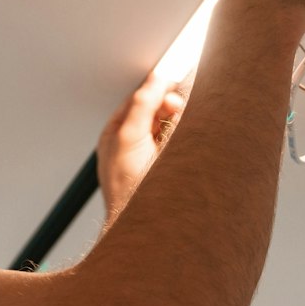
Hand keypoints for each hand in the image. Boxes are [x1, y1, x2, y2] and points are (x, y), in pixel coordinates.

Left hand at [97, 67, 187, 215]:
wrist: (144, 225)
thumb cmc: (126, 188)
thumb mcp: (129, 137)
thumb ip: (142, 104)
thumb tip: (155, 80)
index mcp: (116, 133)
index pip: (138, 100)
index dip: (154, 90)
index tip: (171, 80)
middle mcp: (133, 143)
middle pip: (157, 112)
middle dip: (169, 107)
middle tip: (176, 108)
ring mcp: (153, 156)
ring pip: (172, 126)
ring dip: (180, 122)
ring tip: (182, 126)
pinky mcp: (171, 167)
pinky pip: (182, 142)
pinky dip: (187, 137)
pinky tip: (188, 141)